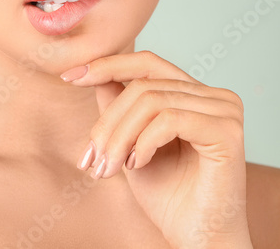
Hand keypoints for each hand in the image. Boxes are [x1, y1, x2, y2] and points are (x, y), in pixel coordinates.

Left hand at [60, 50, 252, 248]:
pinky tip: (136, 165)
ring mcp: (224, 110)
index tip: (69, 77)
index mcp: (192, 95)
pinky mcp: (226, 131)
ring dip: (119, 137)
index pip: (147, 64)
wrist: (193, 236)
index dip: (106, 65)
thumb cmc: (165, 194)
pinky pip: (169, 119)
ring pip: (151, 101)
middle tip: (90, 157)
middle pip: (142, 85)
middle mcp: (213, 96)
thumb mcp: (129, 144)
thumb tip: (95, 75)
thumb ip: (119, 107)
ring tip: (108, 168)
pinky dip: (143, 142)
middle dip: (107, 122)